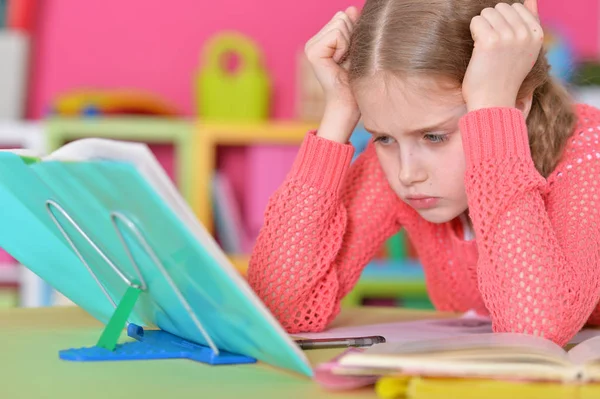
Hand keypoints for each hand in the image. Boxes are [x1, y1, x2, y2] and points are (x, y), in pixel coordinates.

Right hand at [305, 6, 361, 141]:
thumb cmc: (355, 80)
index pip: (342, 17)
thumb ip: (352, 27)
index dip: (353, 33)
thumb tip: (351, 8)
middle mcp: (313, 42)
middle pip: (341, 18)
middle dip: (351, 37)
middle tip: (348, 59)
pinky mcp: (312, 52)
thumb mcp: (356, 48)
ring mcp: (311, 47)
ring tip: (344, 62)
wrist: (349, 102)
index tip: (350, 55)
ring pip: (339, 24)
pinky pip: (336, 35)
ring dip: (348, 44)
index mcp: (322, 40)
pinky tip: (339, 63)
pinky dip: (344, 48)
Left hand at [462, 0, 542, 111]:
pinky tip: (477, 50)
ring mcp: (508, 36)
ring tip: (484, 50)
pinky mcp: (490, 41)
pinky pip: (476, 21)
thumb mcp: (525, 50)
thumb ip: (529, 22)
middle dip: (491, 23)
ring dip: (480, 28)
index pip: (516, 7)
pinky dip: (472, 34)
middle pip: (500, 8)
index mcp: (537, 35)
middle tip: (491, 47)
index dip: (502, 23)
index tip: (501, 44)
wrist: (493, 102)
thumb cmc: (504, 78)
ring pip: (486, 13)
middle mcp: (525, 34)